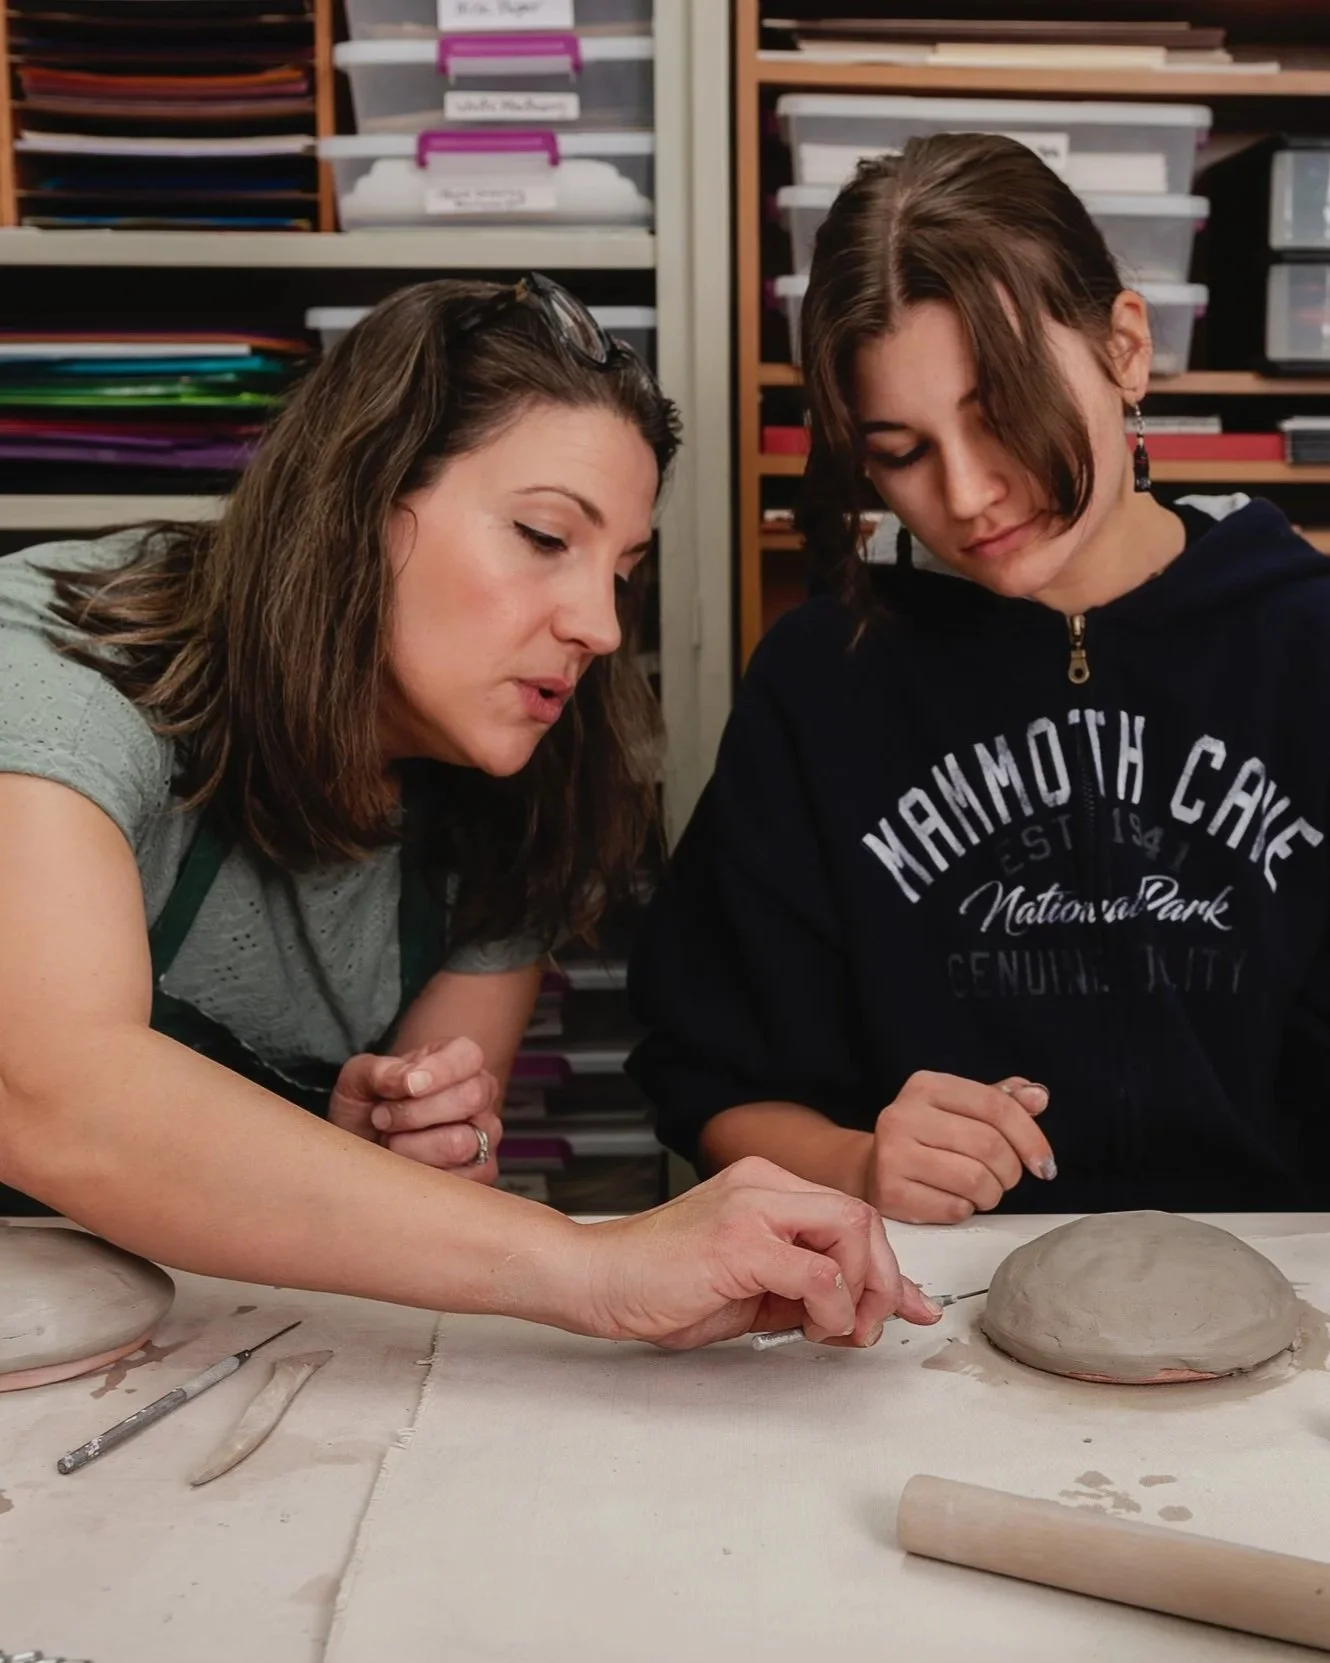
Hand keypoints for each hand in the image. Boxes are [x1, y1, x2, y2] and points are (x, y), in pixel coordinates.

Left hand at [327, 1037, 501, 1182]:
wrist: (364, 1146)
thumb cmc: (368, 1106)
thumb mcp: (359, 1080)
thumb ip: (379, 1071)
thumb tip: (408, 1080)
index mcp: (458, 1060)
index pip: (468, 1056)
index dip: (439, 1071)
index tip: (408, 1086)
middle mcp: (481, 1095)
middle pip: (469, 1099)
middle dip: (415, 1113)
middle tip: (382, 1118)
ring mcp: (486, 1135)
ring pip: (460, 1143)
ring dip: (412, 1147)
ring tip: (391, 1143)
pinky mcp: (482, 1171)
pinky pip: (461, 1178)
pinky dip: (423, 1176)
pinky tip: (408, 1167)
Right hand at [571, 1156, 943, 1349]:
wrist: (596, 1279)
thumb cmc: (659, 1284)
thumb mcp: (750, 1287)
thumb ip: (804, 1289)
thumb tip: (864, 1311)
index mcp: (764, 1187)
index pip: (850, 1214)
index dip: (887, 1265)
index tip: (907, 1303)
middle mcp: (762, 1185)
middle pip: (862, 1217)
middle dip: (883, 1279)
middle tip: (870, 1325)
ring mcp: (751, 1206)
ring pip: (851, 1231)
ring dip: (862, 1292)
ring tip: (836, 1328)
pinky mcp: (740, 1241)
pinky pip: (820, 1271)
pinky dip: (833, 1306)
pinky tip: (813, 1325)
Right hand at [865, 1072, 1053, 1224]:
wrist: (873, 1168)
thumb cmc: (929, 1138)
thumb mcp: (962, 1109)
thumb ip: (1002, 1101)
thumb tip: (1038, 1096)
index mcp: (927, 1086)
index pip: (996, 1106)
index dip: (1030, 1137)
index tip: (1044, 1164)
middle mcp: (903, 1114)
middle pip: (989, 1145)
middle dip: (1010, 1170)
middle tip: (1005, 1179)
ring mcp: (892, 1154)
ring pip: (975, 1180)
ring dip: (991, 1193)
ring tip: (981, 1191)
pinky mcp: (890, 1192)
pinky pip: (954, 1208)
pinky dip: (965, 1210)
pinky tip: (953, 1200)